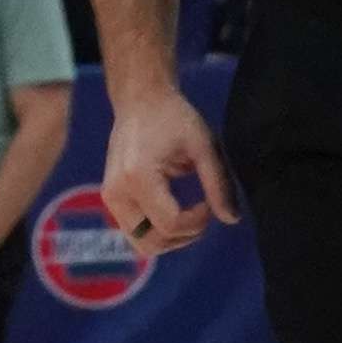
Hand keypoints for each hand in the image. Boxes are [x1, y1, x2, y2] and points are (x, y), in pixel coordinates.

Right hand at [96, 83, 233, 257]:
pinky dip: (156, 230)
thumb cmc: (174, 118)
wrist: (141, 99)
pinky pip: (134, 231)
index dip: (197, 222)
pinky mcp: (111, 198)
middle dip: (183, 236)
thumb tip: (231, 220)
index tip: (209, 203)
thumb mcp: (204, 146)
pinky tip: (173, 209)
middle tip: (201, 213)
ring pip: (140, 243)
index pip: (170, 224)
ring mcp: (110, 196)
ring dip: (169, 238)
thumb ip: (218, 184)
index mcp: (138, 176)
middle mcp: (117, 191)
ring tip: (188, 214)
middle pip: (152, 243)